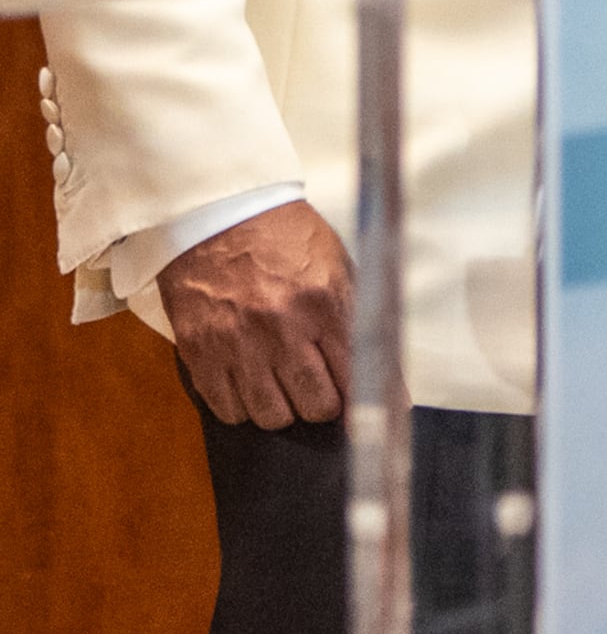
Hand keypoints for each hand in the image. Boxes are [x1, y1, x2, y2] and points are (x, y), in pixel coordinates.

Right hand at [156, 200, 352, 429]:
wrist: (219, 216)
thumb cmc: (285, 238)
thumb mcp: (338, 265)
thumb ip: (355, 316)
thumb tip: (379, 366)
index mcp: (324, 302)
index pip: (357, 375)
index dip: (367, 403)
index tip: (372, 417)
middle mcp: (282, 328)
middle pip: (315, 405)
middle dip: (325, 405)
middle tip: (322, 391)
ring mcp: (238, 344)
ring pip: (271, 415)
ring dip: (283, 408)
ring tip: (283, 385)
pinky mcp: (200, 353)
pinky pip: (228, 410)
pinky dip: (243, 406)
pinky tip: (250, 384)